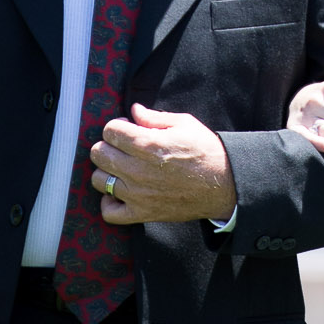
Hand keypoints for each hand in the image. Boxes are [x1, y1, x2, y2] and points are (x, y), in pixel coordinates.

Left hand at [93, 104, 238, 226]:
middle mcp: (138, 170)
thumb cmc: (206, 151)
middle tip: (124, 147)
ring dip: (107, 171)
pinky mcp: (142, 213)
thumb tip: (134, 110)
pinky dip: (109, 203)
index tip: (128, 129)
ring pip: (98, 180)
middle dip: (109, 145)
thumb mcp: (184, 124)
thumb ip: (154, 117)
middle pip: (99, 153)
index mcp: (148, 144)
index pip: (109, 130)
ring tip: (122, 168)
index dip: (118, 126)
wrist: (224, 184)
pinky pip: (109, 212)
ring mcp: (138, 194)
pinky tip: (119, 193)